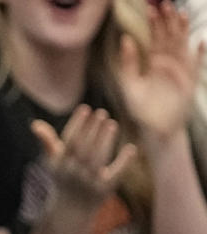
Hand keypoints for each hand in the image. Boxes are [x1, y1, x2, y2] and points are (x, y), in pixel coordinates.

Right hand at [31, 105, 135, 212]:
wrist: (71, 210)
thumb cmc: (64, 179)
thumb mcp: (54, 162)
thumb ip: (47, 142)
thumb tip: (35, 124)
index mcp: (60, 165)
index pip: (69, 142)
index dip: (77, 124)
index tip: (85, 109)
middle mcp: (73, 174)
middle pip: (83, 149)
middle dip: (92, 130)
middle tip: (101, 113)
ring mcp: (88, 182)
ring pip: (97, 159)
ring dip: (105, 140)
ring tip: (111, 124)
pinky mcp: (103, 190)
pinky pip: (114, 175)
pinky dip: (124, 162)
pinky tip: (131, 148)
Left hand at [120, 1, 202, 146]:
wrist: (155, 128)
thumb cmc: (141, 109)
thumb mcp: (130, 84)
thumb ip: (129, 63)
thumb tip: (125, 38)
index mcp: (154, 63)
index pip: (155, 39)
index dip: (154, 24)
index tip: (150, 8)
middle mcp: (169, 64)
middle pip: (170, 38)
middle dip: (168, 22)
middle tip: (165, 4)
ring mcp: (181, 71)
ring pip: (183, 47)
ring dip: (183, 31)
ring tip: (181, 14)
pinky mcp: (189, 83)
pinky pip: (196, 66)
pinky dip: (199, 55)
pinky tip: (200, 42)